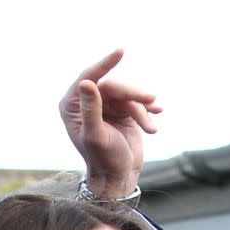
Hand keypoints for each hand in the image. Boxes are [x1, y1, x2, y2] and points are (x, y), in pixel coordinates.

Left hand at [59, 49, 160, 195]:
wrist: (118, 178)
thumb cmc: (103, 161)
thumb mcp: (96, 136)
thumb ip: (90, 110)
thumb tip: (86, 82)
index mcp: (72, 107)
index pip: (89, 78)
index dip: (105, 63)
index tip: (121, 51)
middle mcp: (87, 103)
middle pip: (114, 86)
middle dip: (133, 94)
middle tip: (151, 101)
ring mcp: (105, 106)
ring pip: (128, 96)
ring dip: (142, 110)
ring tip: (150, 129)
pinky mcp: (121, 112)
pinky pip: (136, 103)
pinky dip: (147, 110)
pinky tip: (157, 113)